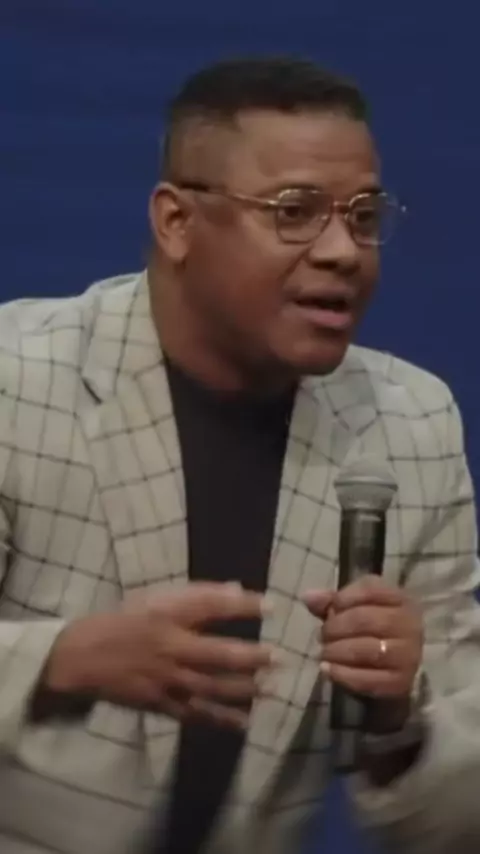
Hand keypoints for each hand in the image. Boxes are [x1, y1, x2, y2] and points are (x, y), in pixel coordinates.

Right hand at [42, 582, 274, 729]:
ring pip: (211, 688)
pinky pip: (196, 715)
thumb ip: (199, 595)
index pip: (211, 606)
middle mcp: (171, 647)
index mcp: (168, 615)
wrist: (85, 657)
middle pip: (217, 654)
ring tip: (270, 689)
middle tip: (279, 658)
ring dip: (243, 690)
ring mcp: (167, 680)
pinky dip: (221, 720)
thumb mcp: (157, 598)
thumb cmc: (127, 621)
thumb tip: (239, 589)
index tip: (272, 606)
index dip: (243, 605)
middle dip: (251, 657)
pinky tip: (245, 722)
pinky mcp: (162, 704)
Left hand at [303, 576, 422, 704]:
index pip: (370, 589)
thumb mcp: (353, 609)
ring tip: (324, 653)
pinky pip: (369, 679)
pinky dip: (343, 675)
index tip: (329, 610)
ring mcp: (409, 655)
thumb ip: (331, 601)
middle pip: (366, 620)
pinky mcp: (401, 682)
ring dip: (338, 651)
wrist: (395, 666)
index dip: (343, 598)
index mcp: (400, 598)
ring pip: (369, 650)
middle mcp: (410, 624)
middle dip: (336, 628)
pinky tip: (327, 670)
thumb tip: (308, 597)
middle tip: (322, 636)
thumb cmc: (372, 629)